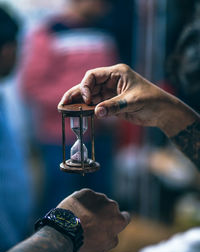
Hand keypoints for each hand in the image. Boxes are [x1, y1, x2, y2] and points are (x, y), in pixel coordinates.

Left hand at [57, 188, 129, 251]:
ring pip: (99, 201)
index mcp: (119, 220)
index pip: (125, 217)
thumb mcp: (104, 247)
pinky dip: (83, 202)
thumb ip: (113, 237)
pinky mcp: (86, 192)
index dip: (118, 221)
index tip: (110, 224)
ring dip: (93, 207)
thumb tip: (114, 231)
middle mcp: (112, 206)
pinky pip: (87, 196)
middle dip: (104, 213)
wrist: (65, 230)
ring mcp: (99, 197)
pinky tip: (75, 211)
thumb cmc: (85, 241)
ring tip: (81, 217)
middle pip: (111, 208)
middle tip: (92, 222)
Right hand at [60, 64, 196, 136]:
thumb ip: (113, 106)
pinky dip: (88, 110)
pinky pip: (96, 106)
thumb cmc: (152, 101)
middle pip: (88, 86)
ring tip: (65, 109)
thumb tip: (96, 112)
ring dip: (79, 103)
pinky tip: (79, 114)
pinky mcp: (112, 104)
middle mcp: (111, 81)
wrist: (162, 112)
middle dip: (76, 94)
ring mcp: (110, 93)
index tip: (86, 99)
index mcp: (117, 73)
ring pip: (90, 97)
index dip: (86, 86)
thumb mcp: (132, 102)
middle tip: (63, 103)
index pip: (93, 76)